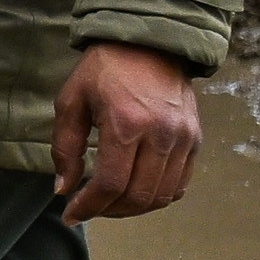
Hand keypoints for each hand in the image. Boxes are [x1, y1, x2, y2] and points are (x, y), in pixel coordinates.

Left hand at [56, 41, 203, 222]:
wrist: (149, 45)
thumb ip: (65, 148)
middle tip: (88, 209)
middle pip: (139, 196)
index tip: (71, 215)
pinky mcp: (196, 140)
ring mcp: (184, 139)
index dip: (89, 207)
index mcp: (126, 124)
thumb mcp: (71, 102)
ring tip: (108, 204)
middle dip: (109, 211)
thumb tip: (63, 189)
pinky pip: (179, 184)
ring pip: (162, 195)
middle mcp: (161, 135)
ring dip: (132, 209)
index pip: (112, 184)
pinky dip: (156, 197)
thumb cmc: (103, 71)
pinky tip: (134, 192)